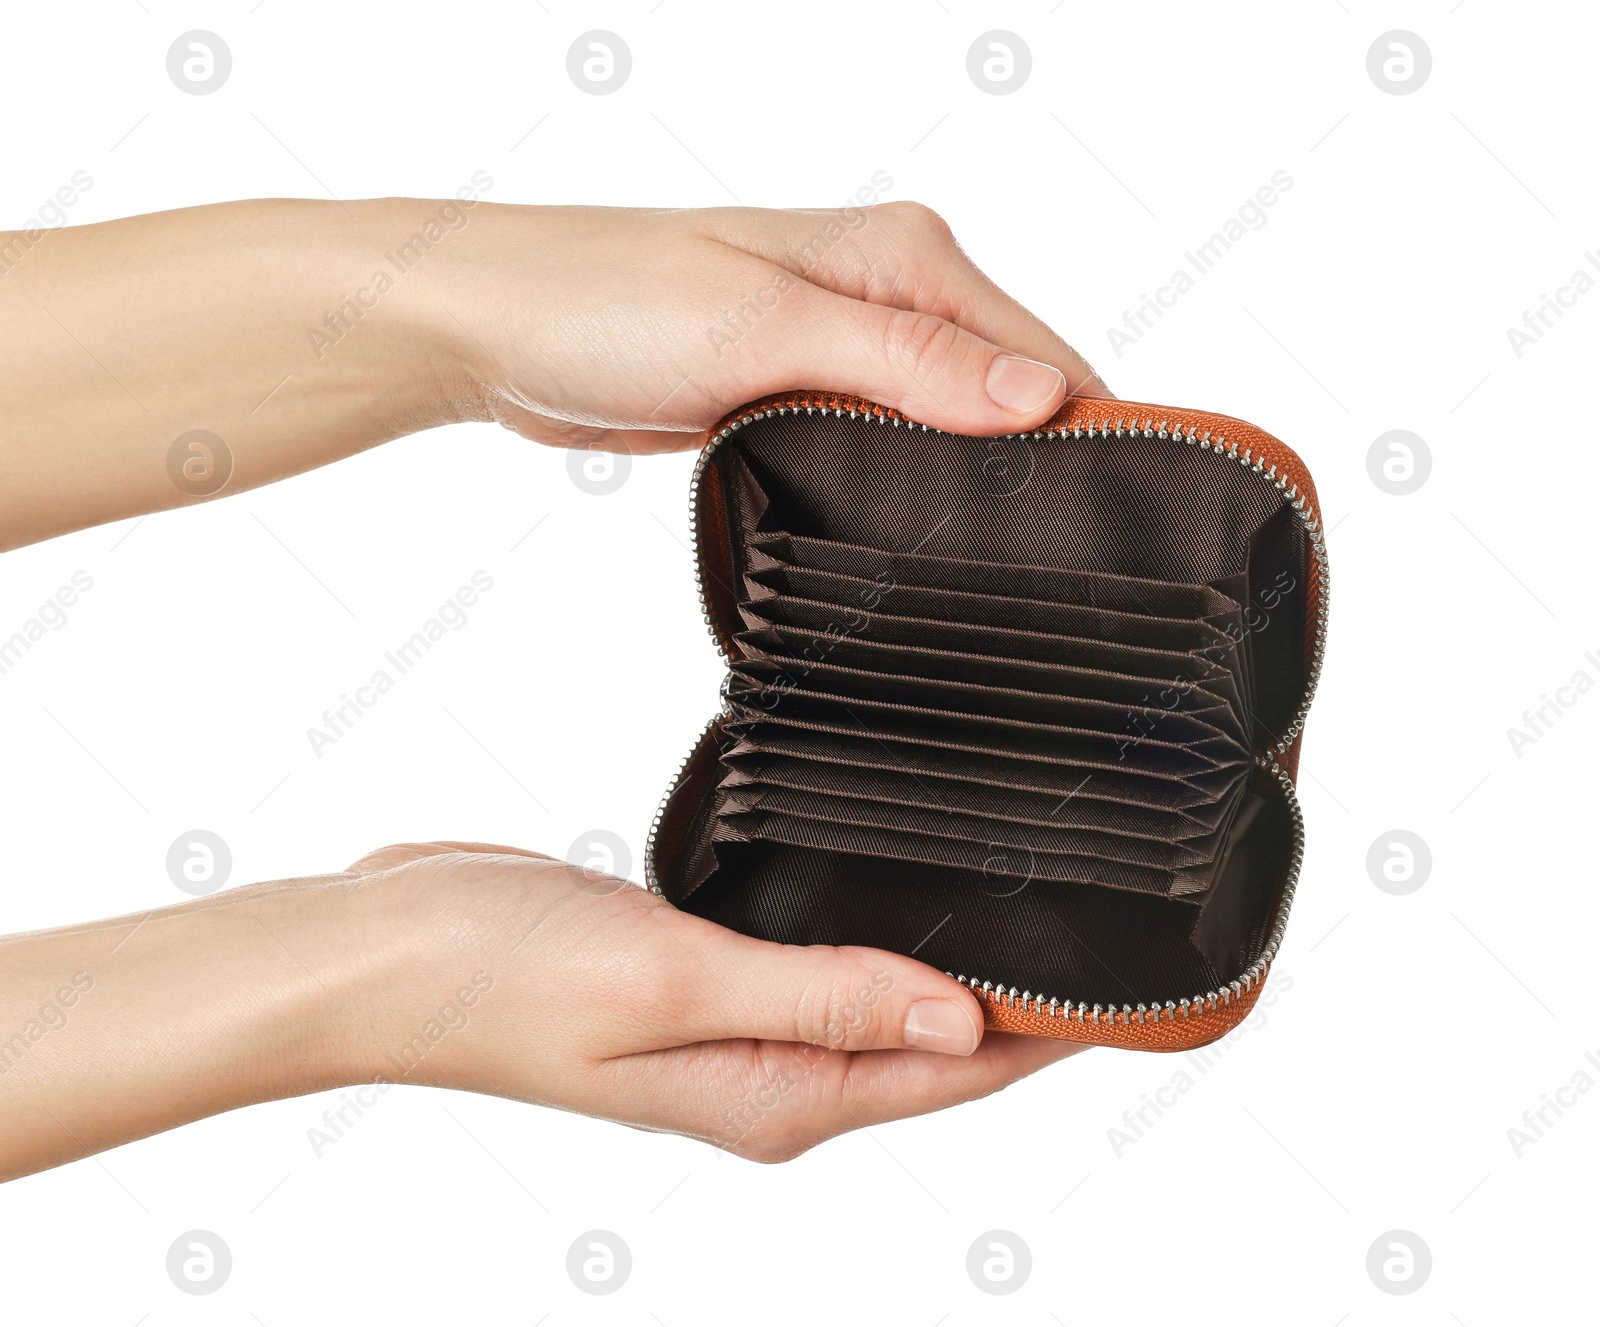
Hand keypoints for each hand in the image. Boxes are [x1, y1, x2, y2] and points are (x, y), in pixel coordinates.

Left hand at [0, 199, 1107, 546]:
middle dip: (1034, 468)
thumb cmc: (609, 300)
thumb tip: (1041, 397)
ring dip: (971, 483)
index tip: (1116, 520)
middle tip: (1051, 567)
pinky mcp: (806, 390)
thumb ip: (908, 363)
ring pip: (952, 426)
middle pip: (1011, 394)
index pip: (1045, 355)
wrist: (501, 328)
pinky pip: (891, 443)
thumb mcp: (767, 326)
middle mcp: (889, 294)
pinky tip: (914, 533)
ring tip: (991, 563)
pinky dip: (911, 484)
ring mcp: (847, 345)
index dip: (1086, 436)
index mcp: (905, 257)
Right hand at [336, 842, 1086, 1161]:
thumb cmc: (504, 978)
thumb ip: (824, 1002)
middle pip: (933, 1048)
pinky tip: (899, 904)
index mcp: (777, 1097)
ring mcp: (736, 1029)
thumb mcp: (679, 987)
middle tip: (1110, 936)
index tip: (1137, 991)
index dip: (1050, 1035)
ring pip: (883, 1004)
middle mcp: (769, 1074)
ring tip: (1034, 917)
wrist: (386, 954)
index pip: (954, 1075)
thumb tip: (961, 1023)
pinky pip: (822, 968)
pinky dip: (875, 941)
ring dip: (949, 967)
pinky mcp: (704, 980)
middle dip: (1021, 1005)